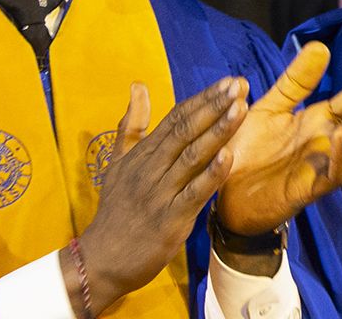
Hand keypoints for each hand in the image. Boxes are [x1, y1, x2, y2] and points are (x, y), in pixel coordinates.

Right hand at [75, 77, 248, 312]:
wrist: (100, 260)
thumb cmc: (115, 211)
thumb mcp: (118, 163)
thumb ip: (131, 126)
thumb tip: (138, 86)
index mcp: (143, 153)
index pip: (176, 118)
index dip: (203, 99)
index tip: (229, 82)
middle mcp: (151, 168)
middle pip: (185, 130)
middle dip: (214, 106)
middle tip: (239, 85)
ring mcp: (160, 193)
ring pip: (192, 156)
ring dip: (217, 131)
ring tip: (240, 108)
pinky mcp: (169, 219)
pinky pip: (193, 193)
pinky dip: (211, 175)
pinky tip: (229, 156)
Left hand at [215, 44, 341, 235]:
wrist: (222, 192)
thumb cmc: (247, 150)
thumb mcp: (271, 107)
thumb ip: (296, 81)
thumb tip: (321, 45)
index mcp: (320, 120)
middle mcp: (327, 141)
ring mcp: (322, 165)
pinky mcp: (309, 189)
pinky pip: (336, 175)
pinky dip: (341, 157)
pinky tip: (340, 136)